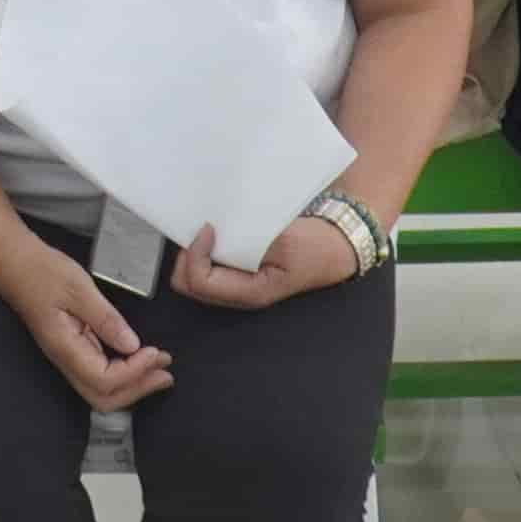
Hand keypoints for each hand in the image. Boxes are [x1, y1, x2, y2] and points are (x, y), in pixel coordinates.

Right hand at [0, 230, 173, 409]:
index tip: (155, 352)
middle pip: (103, 397)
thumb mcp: (78, 289)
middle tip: (166, 373)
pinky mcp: (73, 348)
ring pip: (101, 390)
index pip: (104, 380)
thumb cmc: (41, 272)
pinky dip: (124, 373)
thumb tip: (132, 345)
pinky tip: (138, 360)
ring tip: (159, 370)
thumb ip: (106, 319)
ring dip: (133, 384)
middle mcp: (65, 360)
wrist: (15, 263)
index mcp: (65, 348)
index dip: (134, 372)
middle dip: (138, 389)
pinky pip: (99, 373)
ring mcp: (68, 356)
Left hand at [165, 205, 360, 309]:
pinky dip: (204, 248)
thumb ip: (249, 242)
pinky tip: (216, 231)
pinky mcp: (237, 270)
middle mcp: (237, 294)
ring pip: (193, 275)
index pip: (200, 282)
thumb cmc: (315, 248)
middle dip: (186, 256)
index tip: (208, 227)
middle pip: (188, 283)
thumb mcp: (286, 242)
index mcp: (250, 293)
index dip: (195, 254)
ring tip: (207, 228)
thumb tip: (217, 234)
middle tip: (202, 229)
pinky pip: (207, 264)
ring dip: (193, 251)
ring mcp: (235, 283)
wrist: (334, 247)